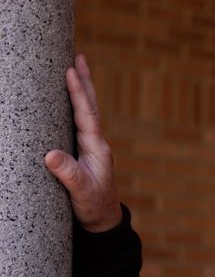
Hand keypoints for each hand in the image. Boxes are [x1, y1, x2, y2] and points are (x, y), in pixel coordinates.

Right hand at [44, 54, 121, 232]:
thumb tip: (50, 155)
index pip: (87, 115)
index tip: (71, 71)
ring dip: (80, 90)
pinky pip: (77, 122)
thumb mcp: (80, 192)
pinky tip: (66, 99)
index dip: (78, 93)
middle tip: (78, 56)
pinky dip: (73, 106)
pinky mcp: (82, 152)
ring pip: (85, 112)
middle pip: (90, 106)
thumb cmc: (93, 206)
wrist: (102, 220)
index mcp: (97, 148)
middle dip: (84, 82)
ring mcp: (90, 146)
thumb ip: (68, 175)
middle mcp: (96, 143)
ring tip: (74, 68)